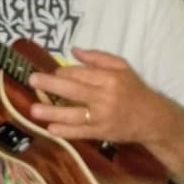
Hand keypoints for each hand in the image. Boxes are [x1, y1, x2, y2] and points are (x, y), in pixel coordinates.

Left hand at [28, 47, 158, 142]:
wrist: (151, 118)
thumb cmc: (134, 89)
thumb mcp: (122, 66)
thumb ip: (97, 57)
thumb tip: (73, 51)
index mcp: (109, 78)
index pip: (81, 73)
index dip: (64, 72)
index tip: (54, 72)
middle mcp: (105, 97)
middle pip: (73, 90)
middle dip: (51, 85)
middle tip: (32, 80)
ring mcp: (102, 117)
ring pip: (73, 114)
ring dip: (52, 112)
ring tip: (33, 110)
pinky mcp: (101, 133)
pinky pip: (80, 132)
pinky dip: (65, 131)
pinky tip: (51, 129)